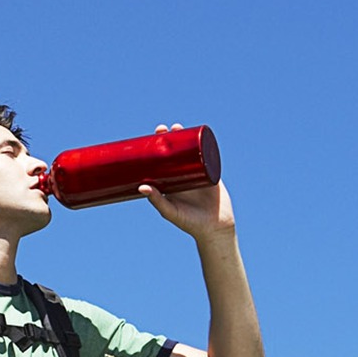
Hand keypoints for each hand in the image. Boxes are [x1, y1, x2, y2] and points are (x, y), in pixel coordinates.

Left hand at [139, 123, 234, 239]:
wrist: (215, 229)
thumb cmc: (190, 223)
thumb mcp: (171, 211)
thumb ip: (157, 200)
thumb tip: (142, 187)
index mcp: (172, 182)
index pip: (162, 160)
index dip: (157, 148)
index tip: (150, 139)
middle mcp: (184, 175)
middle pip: (176, 151)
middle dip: (170, 138)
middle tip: (162, 129)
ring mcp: (199, 172)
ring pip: (191, 150)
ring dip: (186, 137)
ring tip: (179, 127)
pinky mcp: (213, 173)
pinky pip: (209, 156)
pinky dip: (205, 144)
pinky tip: (200, 133)